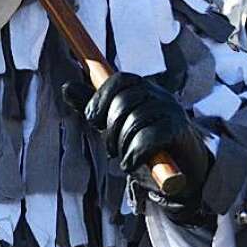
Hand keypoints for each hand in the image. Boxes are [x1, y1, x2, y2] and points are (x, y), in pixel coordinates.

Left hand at [63, 73, 210, 200]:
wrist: (180, 167)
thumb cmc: (143, 140)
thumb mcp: (113, 123)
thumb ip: (92, 106)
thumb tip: (66, 86)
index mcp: (141, 87)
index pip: (119, 79)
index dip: (101, 98)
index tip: (92, 119)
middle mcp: (158, 94)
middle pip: (125, 100)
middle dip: (111, 127)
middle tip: (109, 147)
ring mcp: (171, 110)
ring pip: (136, 119)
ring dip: (123, 144)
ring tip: (122, 156)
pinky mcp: (179, 130)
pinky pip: (151, 136)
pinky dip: (135, 153)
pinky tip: (130, 163)